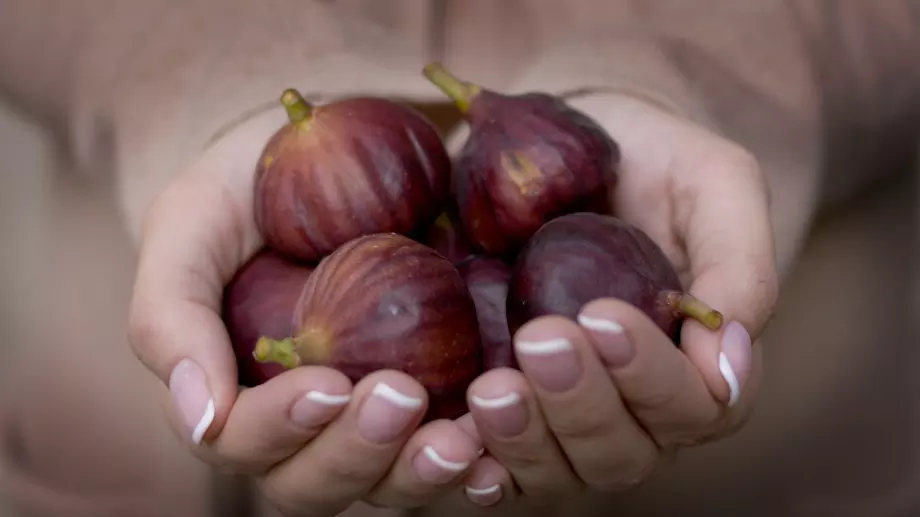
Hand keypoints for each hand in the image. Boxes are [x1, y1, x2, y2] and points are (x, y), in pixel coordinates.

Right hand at [126, 108, 481, 515]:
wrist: (338, 142)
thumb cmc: (249, 184)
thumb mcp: (192, 222)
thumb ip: (171, 314)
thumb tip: (200, 419)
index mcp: (233, 391)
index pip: (242, 444)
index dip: (279, 428)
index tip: (328, 381)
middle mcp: (303, 419)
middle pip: (315, 482)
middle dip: (357, 454)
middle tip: (401, 396)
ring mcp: (371, 412)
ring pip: (386, 484)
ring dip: (421, 473)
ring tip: (463, 440)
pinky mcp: (437, 393)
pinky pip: (452, 452)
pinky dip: (476, 466)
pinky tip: (500, 454)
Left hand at [452, 93, 778, 508]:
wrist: (565, 143)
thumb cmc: (653, 161)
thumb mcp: (715, 182)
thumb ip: (740, 265)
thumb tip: (730, 363)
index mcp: (696, 363)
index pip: (696, 407)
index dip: (653, 377)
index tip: (602, 317)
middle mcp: (632, 406)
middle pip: (621, 451)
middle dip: (581, 405)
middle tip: (540, 339)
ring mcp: (562, 413)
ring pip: (556, 471)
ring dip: (524, 439)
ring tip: (490, 389)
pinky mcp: (502, 404)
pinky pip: (491, 464)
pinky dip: (472, 462)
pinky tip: (450, 441)